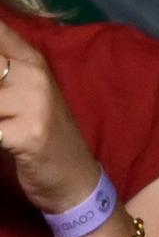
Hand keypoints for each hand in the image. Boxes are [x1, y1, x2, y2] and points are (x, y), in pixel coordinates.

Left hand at [0, 19, 99, 214]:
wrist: (74, 178)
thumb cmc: (41, 134)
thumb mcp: (24, 93)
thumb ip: (3, 68)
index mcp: (31, 58)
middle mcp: (34, 73)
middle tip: (0, 109)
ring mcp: (33, 102)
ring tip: (1, 122)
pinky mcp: (28, 133)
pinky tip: (0, 137)